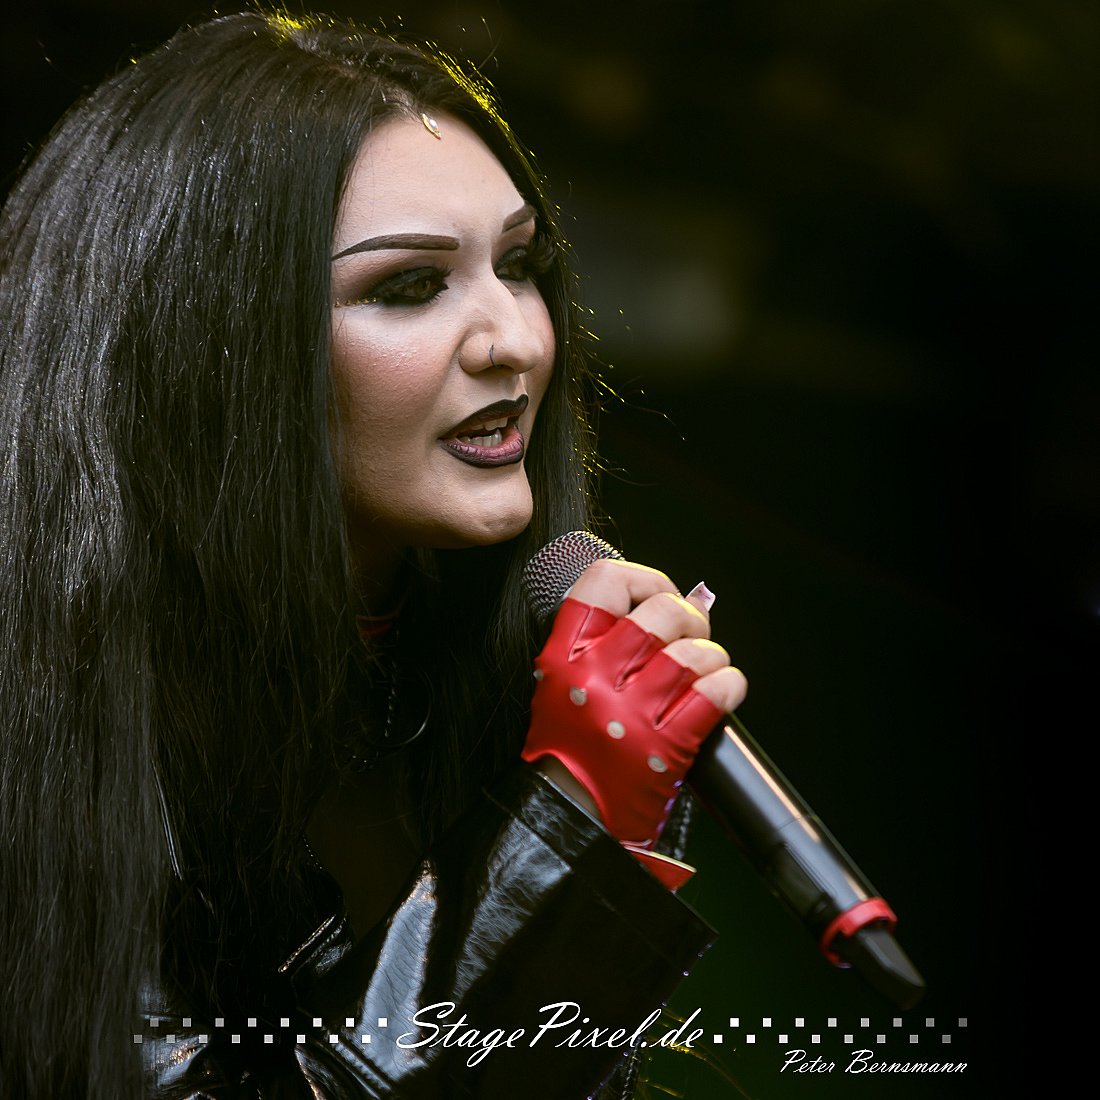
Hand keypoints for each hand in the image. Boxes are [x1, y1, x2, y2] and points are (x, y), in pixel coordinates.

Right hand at [521, 558, 746, 847]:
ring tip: (703, 670)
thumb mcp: (564, 684)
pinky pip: (714, 694)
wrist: (567, 821)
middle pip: (662, 611)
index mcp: (562, 658)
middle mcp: (593, 680)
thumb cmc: (570, 752)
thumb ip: (606, 641)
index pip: (605, 583)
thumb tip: (676, 601)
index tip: (658, 595)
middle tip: (690, 636)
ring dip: (710, 656)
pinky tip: (723, 690)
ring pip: (693, 652)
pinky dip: (729, 685)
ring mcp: (628, 715)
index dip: (645, 579)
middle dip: (689, 619)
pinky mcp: (662, 748)